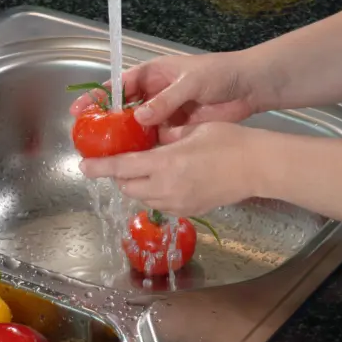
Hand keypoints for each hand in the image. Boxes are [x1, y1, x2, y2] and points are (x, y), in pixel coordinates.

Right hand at [69, 51, 276, 138]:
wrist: (250, 87)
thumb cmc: (220, 74)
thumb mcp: (191, 82)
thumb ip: (165, 100)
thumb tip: (138, 117)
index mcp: (153, 74)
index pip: (118, 85)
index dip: (98, 97)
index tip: (79, 109)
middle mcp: (154, 94)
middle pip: (122, 110)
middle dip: (104, 123)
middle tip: (86, 138)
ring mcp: (165, 113)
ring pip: (136, 128)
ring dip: (122, 140)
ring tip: (104, 155)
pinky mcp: (176, 129)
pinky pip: (154, 141)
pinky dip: (143, 150)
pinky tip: (132, 162)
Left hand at [78, 122, 270, 215]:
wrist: (258, 167)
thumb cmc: (229, 141)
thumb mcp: (192, 130)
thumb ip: (166, 136)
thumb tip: (151, 135)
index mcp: (164, 163)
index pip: (120, 168)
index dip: (99, 168)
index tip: (83, 166)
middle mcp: (166, 187)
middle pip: (127, 186)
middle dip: (119, 175)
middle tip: (120, 161)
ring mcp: (178, 202)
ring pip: (142, 198)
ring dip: (137, 185)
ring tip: (144, 170)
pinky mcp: (189, 211)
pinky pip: (161, 205)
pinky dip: (154, 194)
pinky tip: (165, 180)